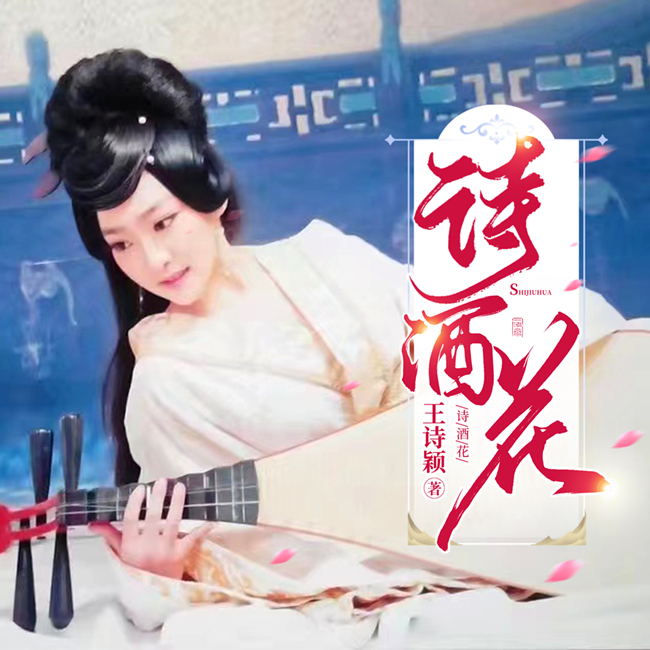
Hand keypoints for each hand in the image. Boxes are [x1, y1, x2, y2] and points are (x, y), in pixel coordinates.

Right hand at [89, 478, 211, 579]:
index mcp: (131, 545)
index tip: (141, 489)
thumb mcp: (121, 554)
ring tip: (179, 487)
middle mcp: (148, 547)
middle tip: (162, 481)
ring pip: (172, 523)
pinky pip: (192, 540)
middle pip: (153, 517)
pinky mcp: (180, 555)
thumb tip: (93, 523)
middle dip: (158, 497)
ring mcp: (165, 550)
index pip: (131, 520)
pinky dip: (202, 530)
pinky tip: (211, 520)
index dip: (136, 504)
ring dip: (177, 503)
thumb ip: (110, 535)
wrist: (152, 594)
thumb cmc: (136, 569)